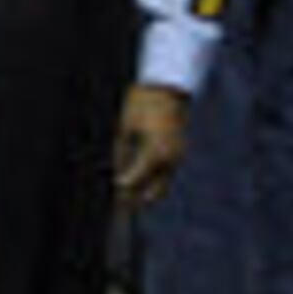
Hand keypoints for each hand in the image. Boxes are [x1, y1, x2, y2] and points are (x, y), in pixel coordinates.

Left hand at [115, 83, 191, 205]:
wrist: (168, 84)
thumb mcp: (126, 128)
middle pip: (154, 193)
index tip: (113, 200)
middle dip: (137, 201)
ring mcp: (177, 155)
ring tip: (128, 198)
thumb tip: (118, 177)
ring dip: (146, 192)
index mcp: (154, 153)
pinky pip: (166, 173)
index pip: (135, 183)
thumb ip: (123, 155)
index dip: (122, 194)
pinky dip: (154, 180)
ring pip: (162, 185)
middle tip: (120, 208)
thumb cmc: (142, 102)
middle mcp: (169, 158)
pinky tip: (140, 181)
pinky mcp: (179, 150)